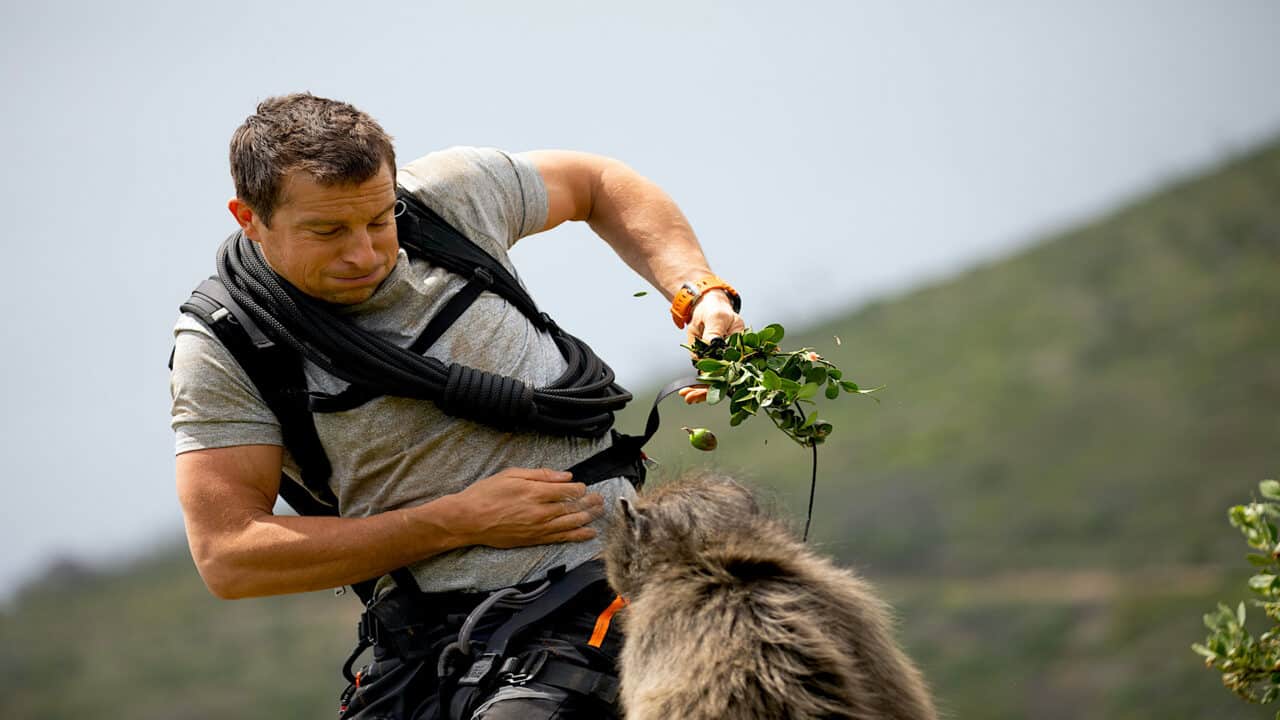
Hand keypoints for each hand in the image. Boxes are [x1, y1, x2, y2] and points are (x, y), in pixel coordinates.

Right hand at [444, 468, 604, 547]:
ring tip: (599, 513)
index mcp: (535, 491)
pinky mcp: (534, 540)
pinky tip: (589, 533)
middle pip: (573, 507)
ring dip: (588, 518)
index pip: (568, 490)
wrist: (468, 520)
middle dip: (590, 503)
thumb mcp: (511, 474)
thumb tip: (565, 476)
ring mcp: (538, 528)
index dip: (579, 488)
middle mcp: (541, 511)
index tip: (583, 487)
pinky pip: (561, 538)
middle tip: (600, 500)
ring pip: (571, 523)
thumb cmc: (486, 494)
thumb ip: (541, 474)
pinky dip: (577, 536)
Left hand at [682, 290, 744, 403]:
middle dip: (709, 391)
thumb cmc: (717, 309)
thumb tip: (713, 343)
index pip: (735, 367)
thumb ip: (715, 331)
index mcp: (741, 347)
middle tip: (692, 397)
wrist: (706, 306)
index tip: (711, 387)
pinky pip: (703, 376)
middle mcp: (732, 357)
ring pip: (713, 381)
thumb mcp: (717, 317)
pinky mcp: (708, 361)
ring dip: (700, 391)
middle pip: (724, 379)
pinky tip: (687, 391)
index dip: (724, 379)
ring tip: (687, 396)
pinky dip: (695, 386)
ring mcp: (719, 360)